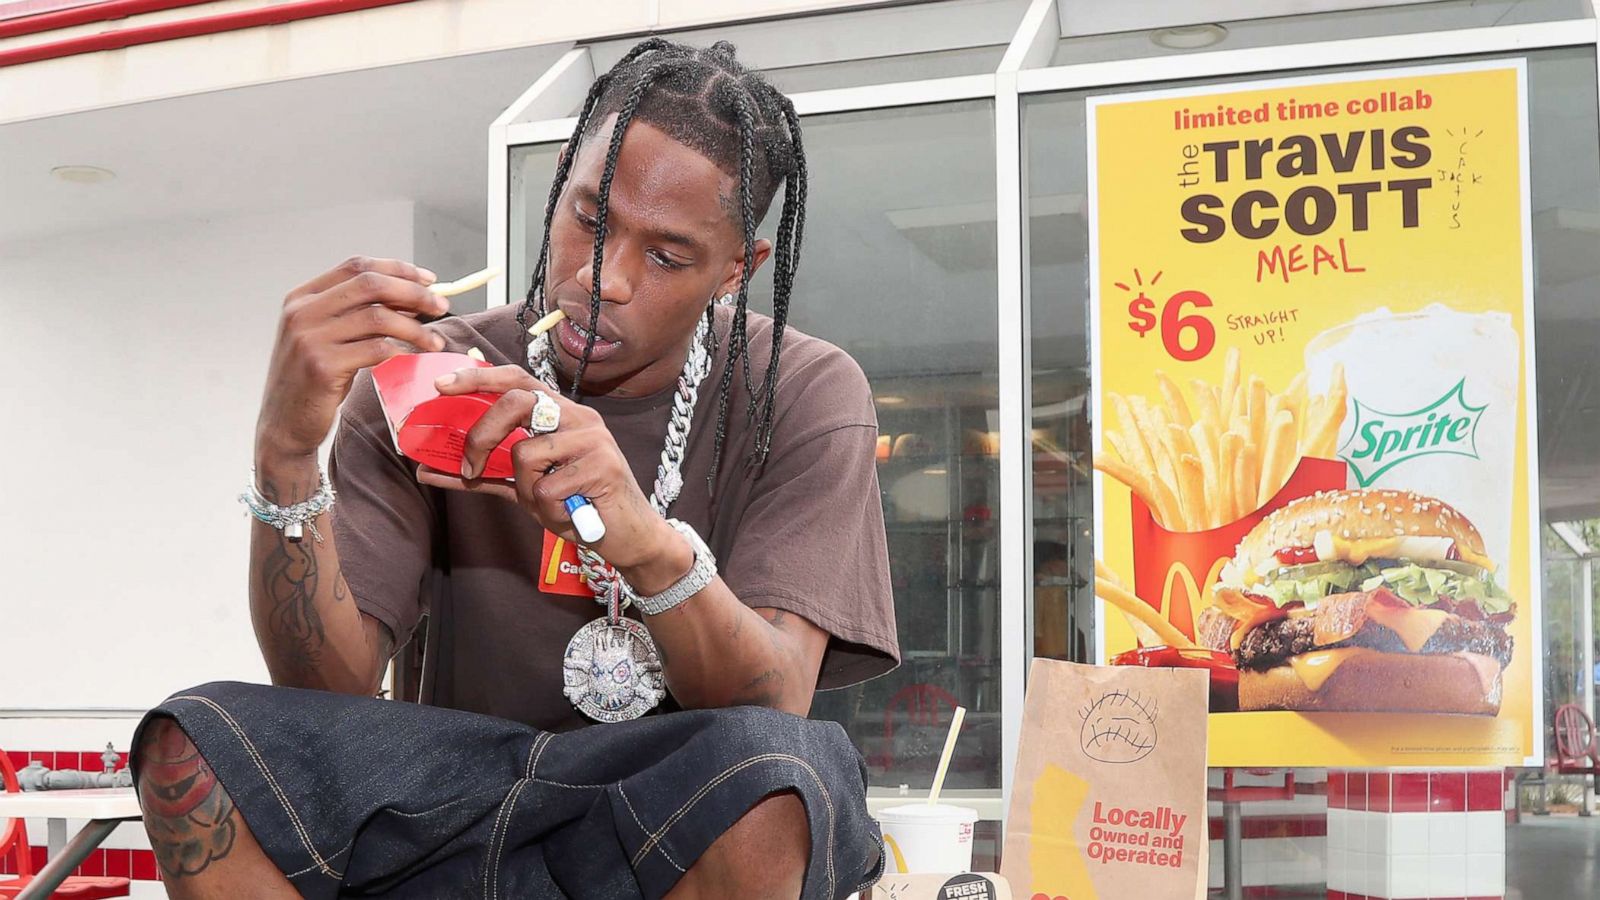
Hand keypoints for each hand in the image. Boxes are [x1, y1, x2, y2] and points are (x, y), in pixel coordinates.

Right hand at [257, 257, 447, 462]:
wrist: (283, 424)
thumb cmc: (314, 380)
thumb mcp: (329, 338)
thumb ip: (358, 315)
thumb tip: (413, 297)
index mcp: (302, 297)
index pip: (357, 266)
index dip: (397, 269)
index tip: (429, 279)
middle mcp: (301, 312)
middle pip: (370, 285)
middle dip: (413, 292)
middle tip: (442, 306)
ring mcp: (309, 339)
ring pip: (378, 317)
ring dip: (415, 327)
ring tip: (436, 342)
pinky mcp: (322, 368)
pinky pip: (376, 350)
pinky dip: (402, 351)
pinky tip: (415, 358)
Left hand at [416, 366, 685, 575]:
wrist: (629, 537)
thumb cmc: (576, 506)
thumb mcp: (526, 488)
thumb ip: (484, 474)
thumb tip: (428, 470)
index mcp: (561, 413)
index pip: (517, 380)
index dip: (478, 378)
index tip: (442, 386)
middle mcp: (579, 417)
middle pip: (517, 401)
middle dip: (483, 434)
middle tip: (470, 466)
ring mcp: (593, 439)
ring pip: (527, 453)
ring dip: (526, 489)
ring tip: (549, 503)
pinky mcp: (603, 467)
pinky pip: (547, 488)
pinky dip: (548, 509)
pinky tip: (571, 513)